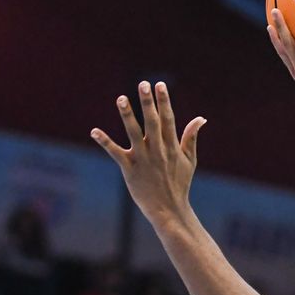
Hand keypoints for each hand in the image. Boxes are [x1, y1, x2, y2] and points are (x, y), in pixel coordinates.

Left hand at [91, 81, 205, 222]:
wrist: (169, 210)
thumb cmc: (179, 184)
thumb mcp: (190, 160)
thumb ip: (191, 138)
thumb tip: (200, 118)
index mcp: (172, 147)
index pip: (168, 120)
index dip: (164, 101)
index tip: (160, 85)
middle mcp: (158, 150)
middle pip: (153, 123)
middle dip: (148, 103)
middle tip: (143, 84)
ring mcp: (143, 159)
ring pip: (134, 134)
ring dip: (127, 116)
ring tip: (121, 98)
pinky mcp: (129, 169)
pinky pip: (115, 153)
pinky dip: (105, 142)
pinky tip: (94, 131)